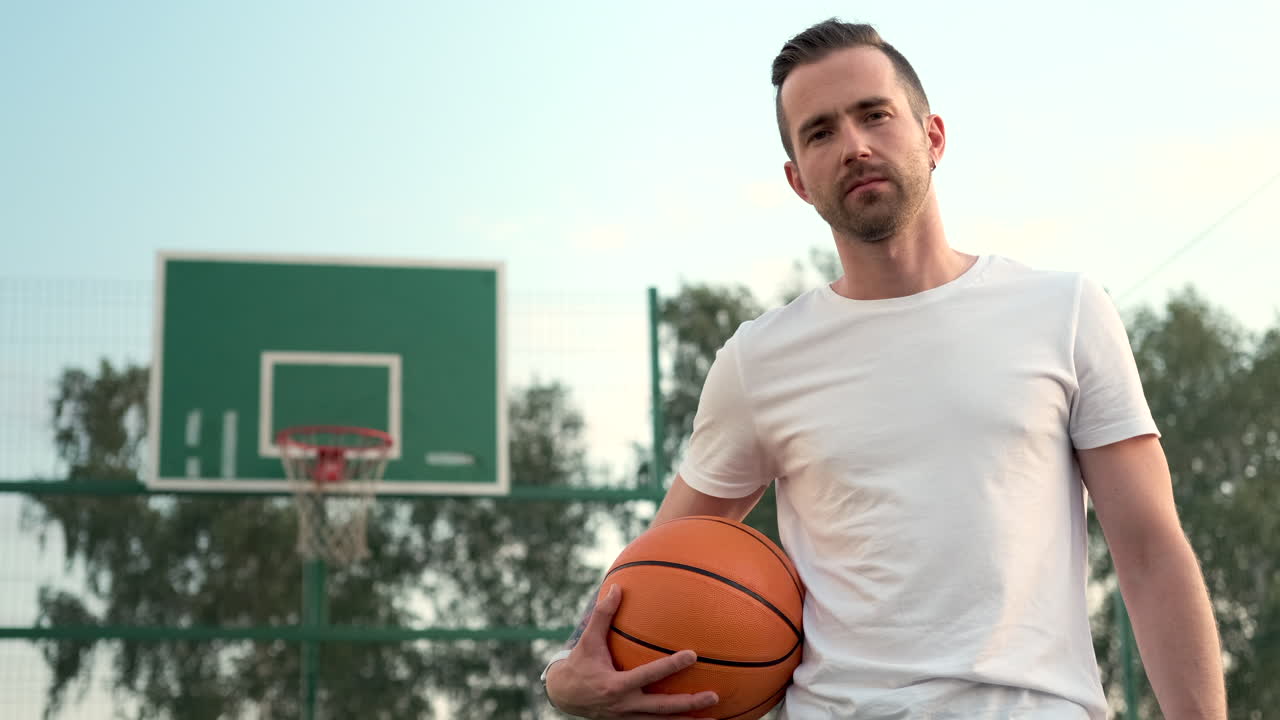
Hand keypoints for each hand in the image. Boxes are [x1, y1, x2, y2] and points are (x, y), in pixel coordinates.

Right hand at [545, 585, 718, 718]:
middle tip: (714, 697)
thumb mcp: (588, 640)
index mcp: (615, 685)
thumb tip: (616, 587)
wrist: (564, 697)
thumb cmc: (580, 664)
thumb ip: (602, 615)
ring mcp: (628, 718)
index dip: (670, 666)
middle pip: (662, 708)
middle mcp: (624, 705)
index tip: (692, 655)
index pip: (648, 675)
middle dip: (689, 704)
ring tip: (713, 718)